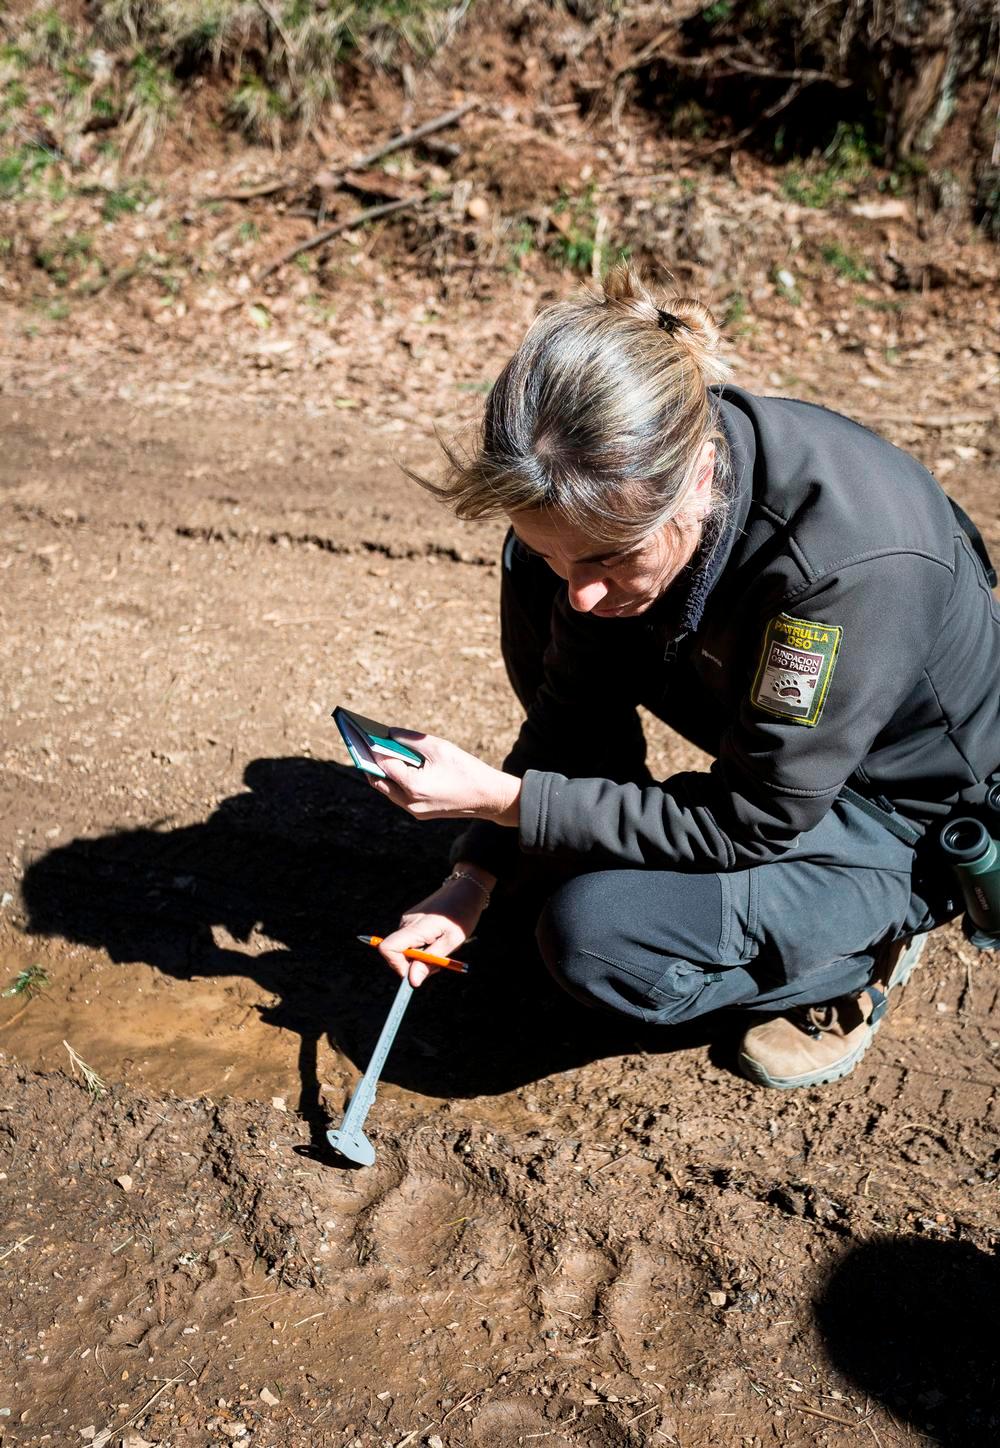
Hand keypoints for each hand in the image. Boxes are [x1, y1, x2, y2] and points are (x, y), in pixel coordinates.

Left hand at [367, 730, 520, 825]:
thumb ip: (410, 739)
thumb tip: (388, 733)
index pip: (382, 765)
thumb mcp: (438, 747)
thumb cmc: (466, 768)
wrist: (488, 797)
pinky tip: (391, 765)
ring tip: (371, 752)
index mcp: (413, 786)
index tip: (360, 734)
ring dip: (379, 772)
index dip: (370, 748)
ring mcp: (414, 811)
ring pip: (387, 790)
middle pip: (378, 781)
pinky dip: (392, 780)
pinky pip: (398, 796)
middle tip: (360, 743)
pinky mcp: (420, 813)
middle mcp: (410, 802)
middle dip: (368, 762)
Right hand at [377, 871, 491, 985]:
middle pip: (398, 954)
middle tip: (440, 962)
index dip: (397, 965)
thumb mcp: (451, 942)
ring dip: (422, 957)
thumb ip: (430, 961)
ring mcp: (408, 921)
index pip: (388, 948)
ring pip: (406, 950)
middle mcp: (406, 923)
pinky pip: (411, 942)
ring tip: (443, 947)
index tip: (417, 972)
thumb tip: (412, 981)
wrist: (465, 890)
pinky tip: (439, 941)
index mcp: (414, 927)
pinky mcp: (412, 921)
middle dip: (416, 965)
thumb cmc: (461, 915)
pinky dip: (423, 948)